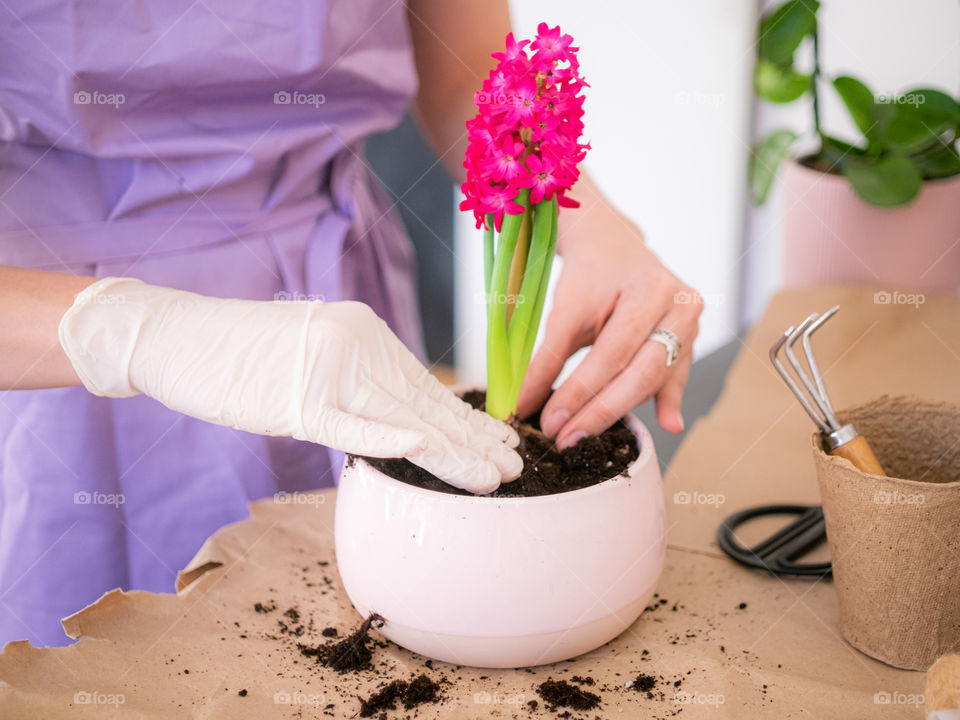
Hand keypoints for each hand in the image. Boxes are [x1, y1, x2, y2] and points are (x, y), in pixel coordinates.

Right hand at [60, 278, 521, 492]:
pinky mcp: (292, 397)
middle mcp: (355, 344)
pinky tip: (423, 454)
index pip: (423, 386)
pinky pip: (346, 424)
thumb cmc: (242, 355)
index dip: (465, 418)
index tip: (501, 439)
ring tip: (494, 476)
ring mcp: (325, 369)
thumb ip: (357, 383)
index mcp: (363, 334)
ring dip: (451, 451)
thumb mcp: (313, 358)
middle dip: (473, 439)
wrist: (177, 335)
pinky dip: (384, 440)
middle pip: (424, 403)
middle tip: (516, 466)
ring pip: (401, 418)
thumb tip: (401, 421)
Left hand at [517, 203, 701, 447]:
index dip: (579, 391)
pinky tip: (668, 424)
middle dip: (599, 411)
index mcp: (647, 289)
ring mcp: (689, 322)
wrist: (613, 245)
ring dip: (620, 412)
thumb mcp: (563, 311)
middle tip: (565, 440)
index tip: (549, 422)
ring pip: (654, 378)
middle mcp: (677, 305)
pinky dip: (666, 401)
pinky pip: (674, 376)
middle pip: (639, 372)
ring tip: (585, 440)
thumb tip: (521, 406)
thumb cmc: (587, 276)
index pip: (610, 352)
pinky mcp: (690, 338)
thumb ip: (545, 359)